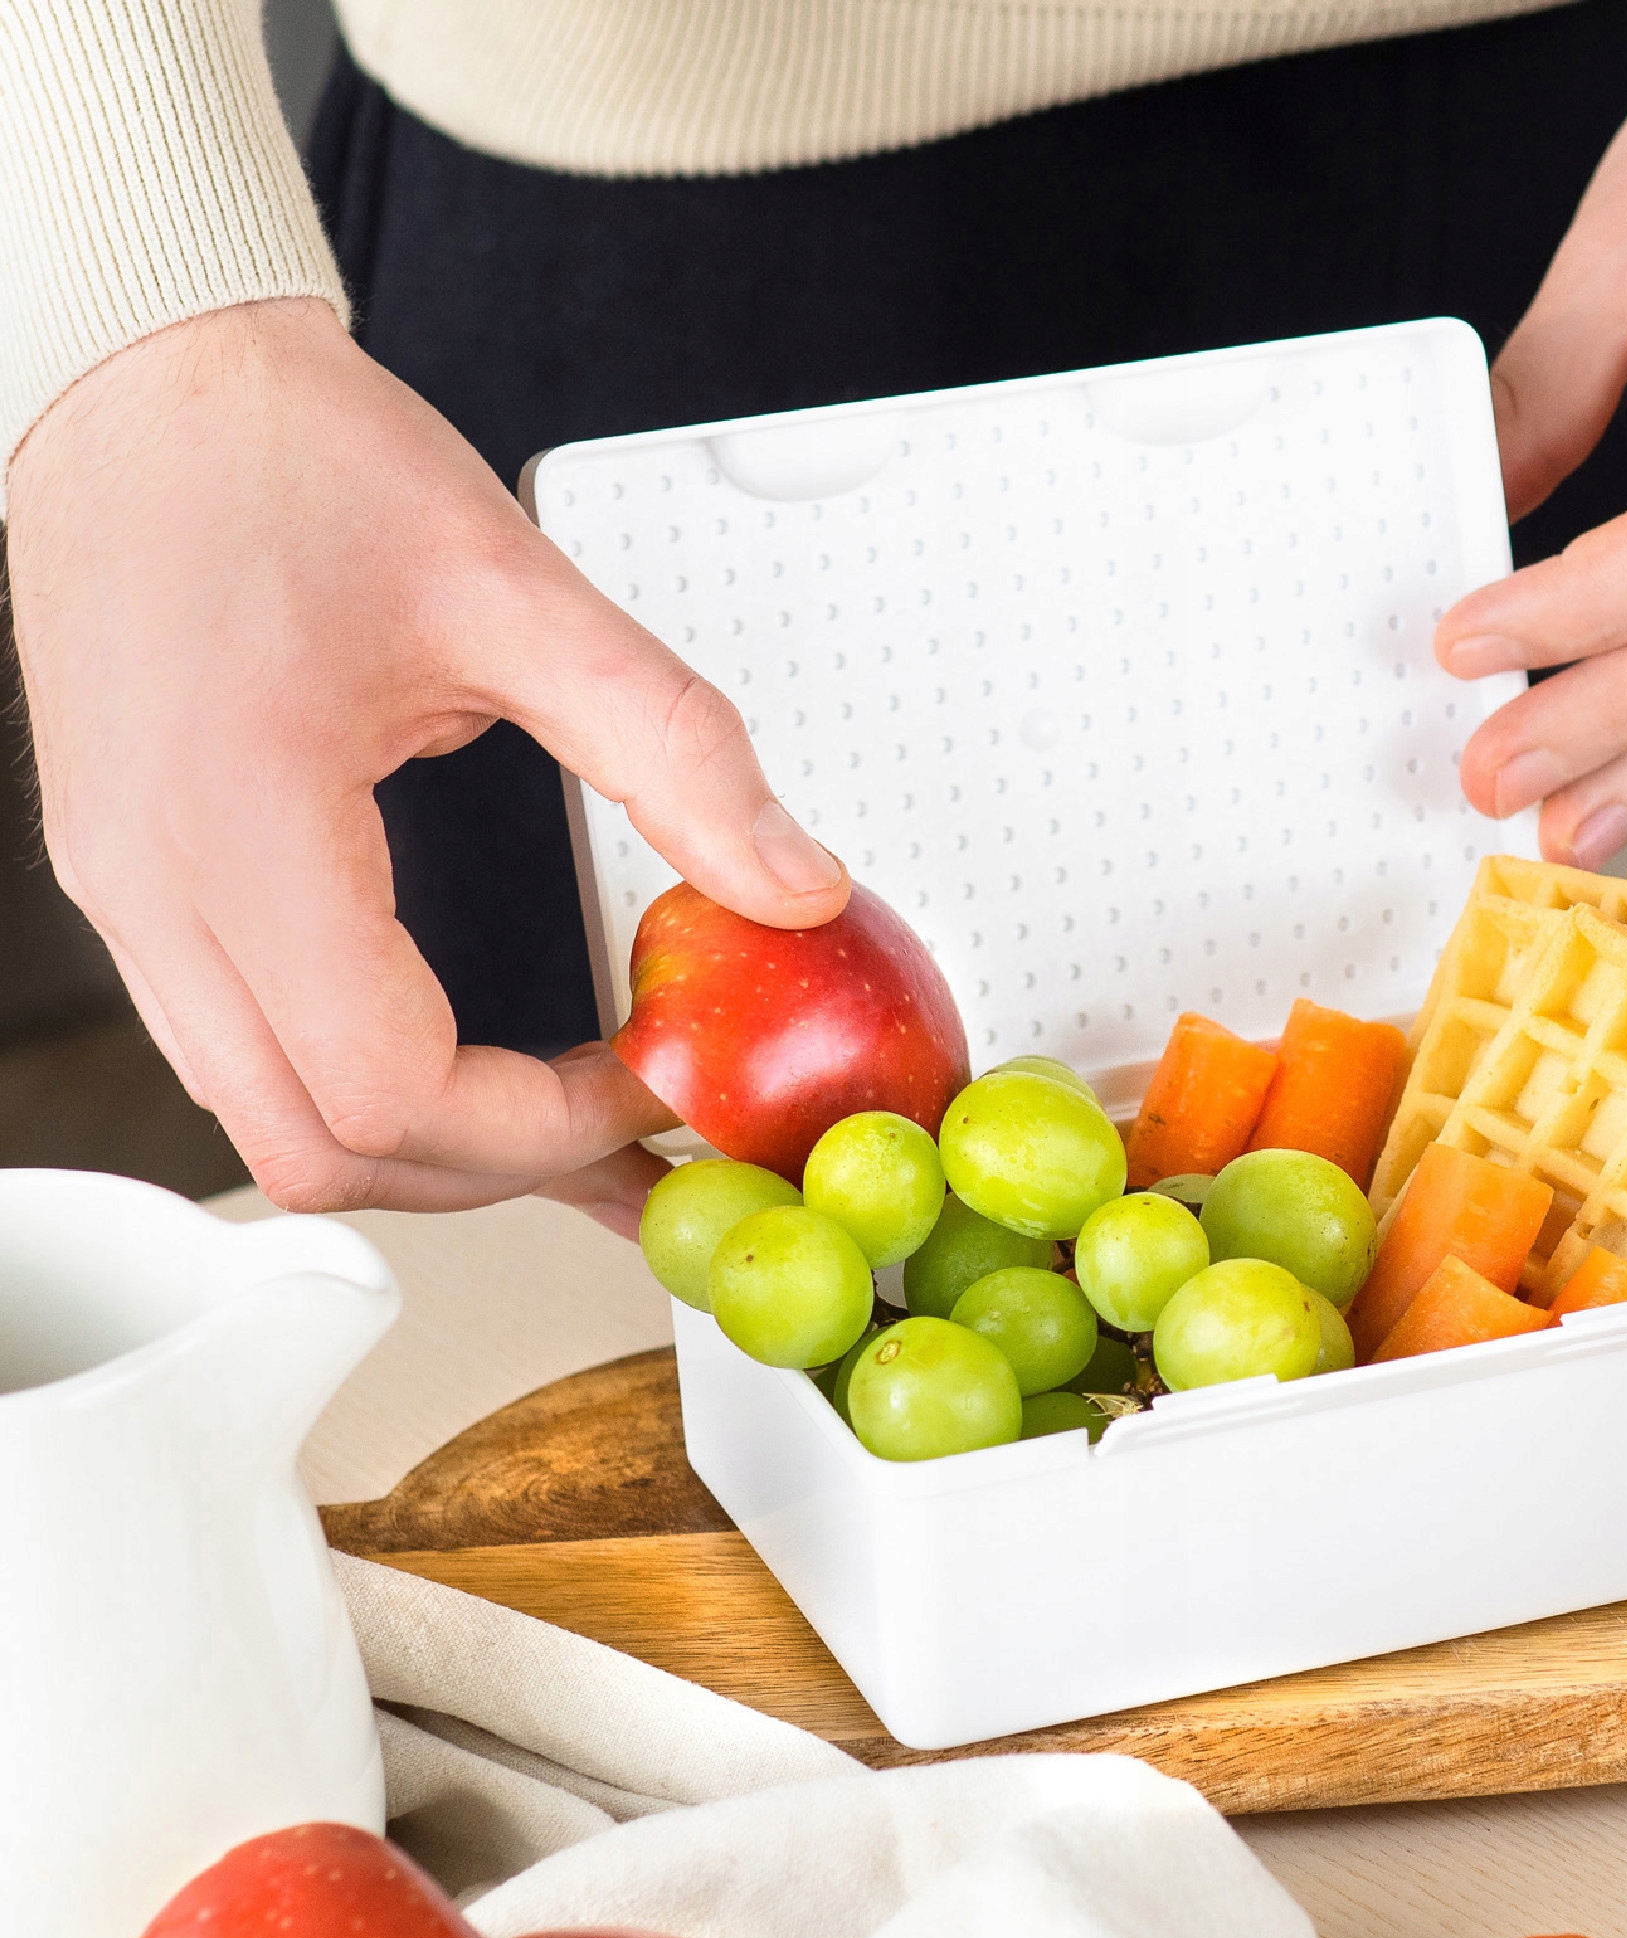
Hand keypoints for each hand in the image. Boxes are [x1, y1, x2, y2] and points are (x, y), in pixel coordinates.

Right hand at [5, 300, 850, 1231]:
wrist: (139, 381)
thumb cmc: (284, 455)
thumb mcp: (515, 585)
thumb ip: (674, 748)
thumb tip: (795, 884)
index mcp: (238, 820)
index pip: (389, 1087)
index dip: (546, 1123)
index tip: (653, 1076)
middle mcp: (158, 888)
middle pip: (326, 1151)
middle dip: (503, 1168)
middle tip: (636, 1130)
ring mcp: (133, 902)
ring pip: (280, 1128)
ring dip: (439, 1149)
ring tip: (582, 1129)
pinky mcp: (143, 891)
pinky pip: (255, 1060)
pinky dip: (377, 1093)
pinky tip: (483, 1072)